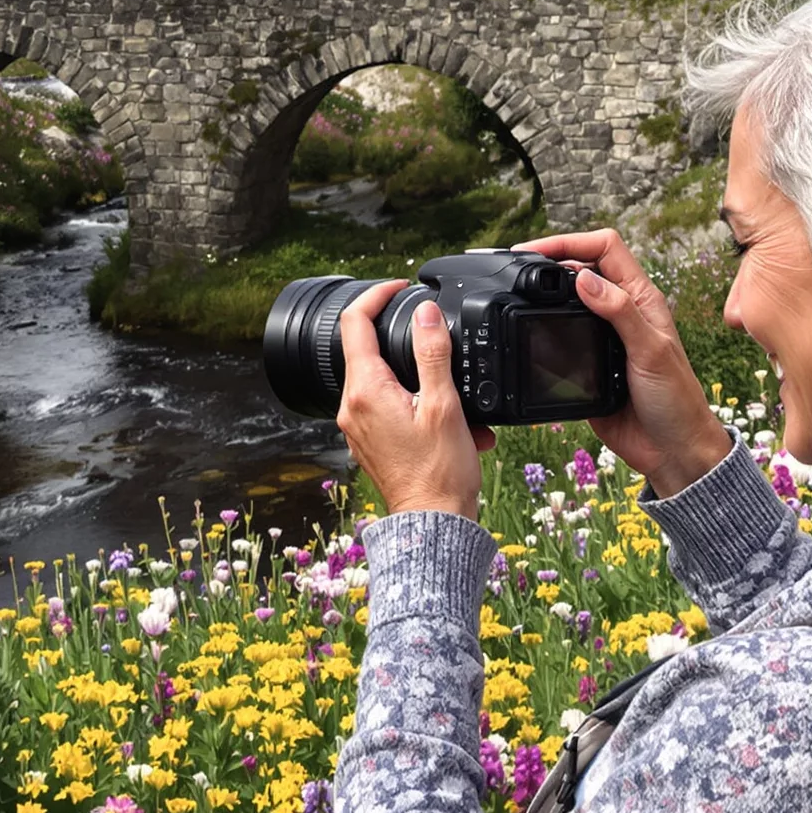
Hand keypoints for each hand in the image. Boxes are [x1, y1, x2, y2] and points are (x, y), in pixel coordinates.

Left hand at [335, 279, 494, 518]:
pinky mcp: (370, 442)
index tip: (400, 287)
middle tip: (437, 337)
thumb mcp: (444, 404)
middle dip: (407, 341)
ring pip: (385, 381)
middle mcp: (352, 406)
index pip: (355, 322)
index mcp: (364, 389)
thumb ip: (432, 353)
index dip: (377, 294)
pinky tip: (453, 423)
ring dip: (422, 381)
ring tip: (459, 398)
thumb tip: (425, 312)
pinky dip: (420, 405)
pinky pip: (391, 408)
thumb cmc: (439, 473)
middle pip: (368, 350)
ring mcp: (358, 426)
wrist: (433, 525)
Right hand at [515, 231, 730, 496]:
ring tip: (515, 290)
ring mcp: (602, 335)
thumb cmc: (676, 401)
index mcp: (641, 298)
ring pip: (567, 298)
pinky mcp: (587, 361)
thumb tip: (584, 279)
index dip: (570, 242)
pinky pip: (561, 334)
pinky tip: (528, 328)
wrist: (671, 451)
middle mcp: (621, 311)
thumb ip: (619, 312)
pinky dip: (543, 325)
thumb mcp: (650, 351)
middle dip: (550, 259)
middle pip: (581, 266)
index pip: (605, 248)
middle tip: (515, 266)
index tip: (536, 250)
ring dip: (544, 291)